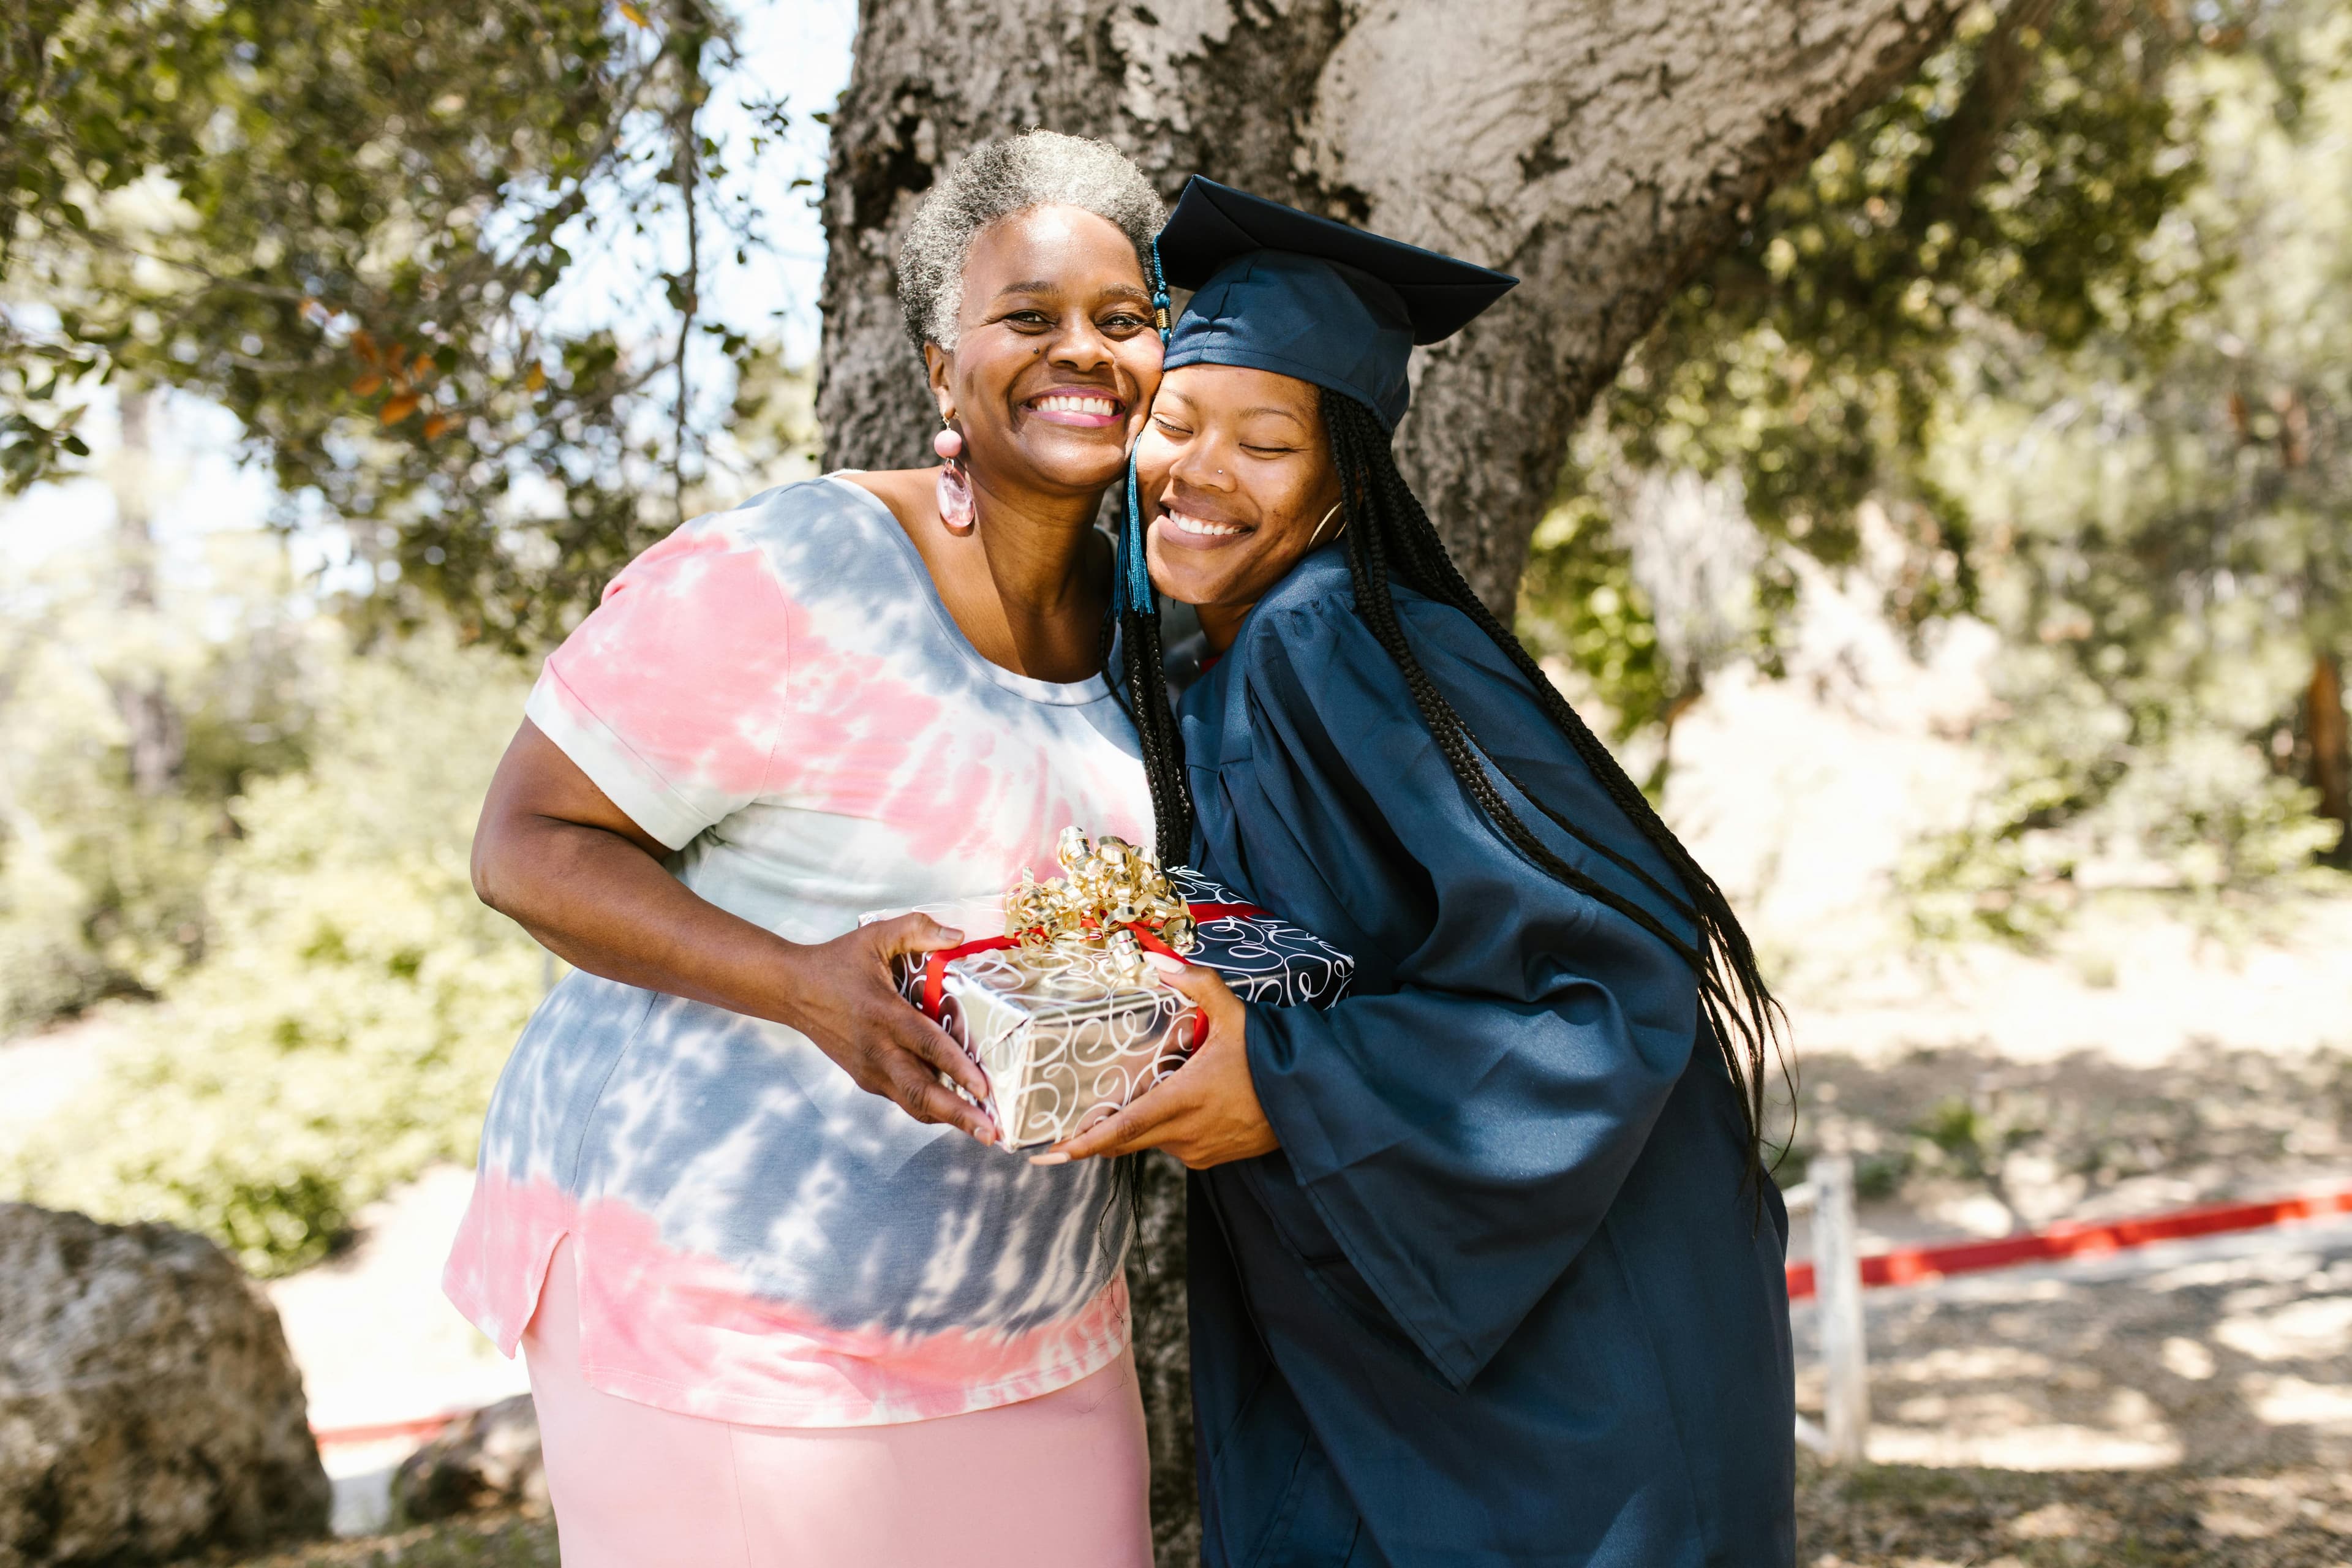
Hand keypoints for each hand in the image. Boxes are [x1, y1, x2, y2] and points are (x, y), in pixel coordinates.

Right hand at [776, 915, 996, 1143]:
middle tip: (991, 1134)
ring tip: (983, 1131)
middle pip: (921, 1091)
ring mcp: (870, 1069)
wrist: (792, 991)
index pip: (926, 1045)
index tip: (983, 1087)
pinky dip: (929, 1107)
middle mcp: (877, 1049)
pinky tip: (956, 1111)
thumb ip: (917, 929)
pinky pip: (903, 1098)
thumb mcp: (875, 936)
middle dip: (958, 1114)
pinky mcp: (866, 1078)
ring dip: (948, 1119)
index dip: (956, 1067)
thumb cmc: (837, 963)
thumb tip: (958, 936)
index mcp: (883, 1014)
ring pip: (912, 1103)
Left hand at [1034, 964, 1277, 1169]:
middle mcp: (1185, 1134)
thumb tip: (1159, 960)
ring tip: (1152, 1091)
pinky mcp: (1211, 1159)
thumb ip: (1197, 985)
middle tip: (1067, 1129)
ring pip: (1151, 1139)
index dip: (1084, 1143)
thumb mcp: (1236, 1015)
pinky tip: (1183, 1103)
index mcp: (1183, 1101)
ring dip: (1141, 1123)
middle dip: (1096, 1136)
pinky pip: (1175, 1145)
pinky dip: (1167, 1128)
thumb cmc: (1272, 1058)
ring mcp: (1198, 1151)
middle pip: (1125, 1140)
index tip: (1050, 1153)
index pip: (1122, 1129)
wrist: (1313, 1099)